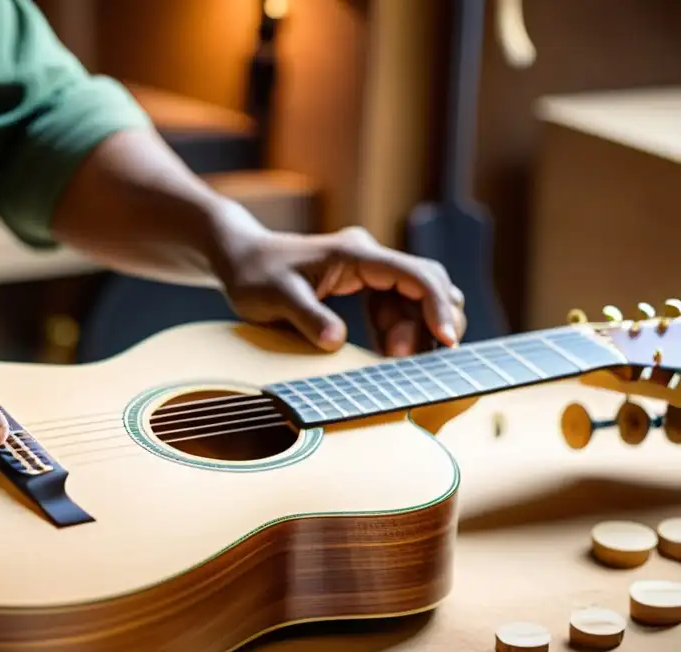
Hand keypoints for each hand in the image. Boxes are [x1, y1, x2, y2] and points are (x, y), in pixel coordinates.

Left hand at [218, 226, 466, 354]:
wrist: (239, 257)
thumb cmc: (253, 275)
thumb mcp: (274, 298)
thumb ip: (306, 317)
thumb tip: (335, 341)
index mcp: (354, 254)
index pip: (414, 274)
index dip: (436, 307)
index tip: (447, 341)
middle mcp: (368, 256)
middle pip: (427, 284)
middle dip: (431, 323)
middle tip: (409, 361)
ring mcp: (368, 269)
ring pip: (416, 298)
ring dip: (416, 330)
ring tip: (395, 362)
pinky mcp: (364, 284)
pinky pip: (398, 306)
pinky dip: (401, 331)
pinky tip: (389, 355)